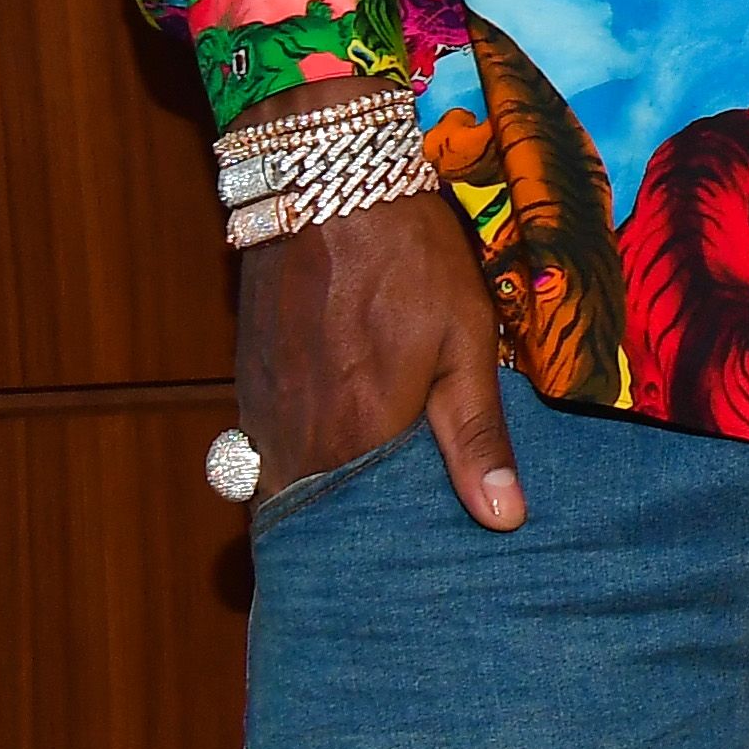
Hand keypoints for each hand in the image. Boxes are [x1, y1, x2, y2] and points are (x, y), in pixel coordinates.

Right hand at [233, 173, 525, 528]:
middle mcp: (292, 443)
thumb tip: (504, 519)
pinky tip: (337, 445)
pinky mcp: (245, 383)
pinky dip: (300, 458)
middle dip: (355, 537)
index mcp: (352, 442)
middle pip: (319, 520)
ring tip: (372, 506)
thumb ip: (476, 435)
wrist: (328, 180)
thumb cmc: (409, 259)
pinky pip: (265, 448)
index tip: (420, 568)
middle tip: (398, 547)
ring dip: (325, 498)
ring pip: (288, 487)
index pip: (365, 537)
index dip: (393, 556)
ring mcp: (259, 413)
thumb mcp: (463, 340)